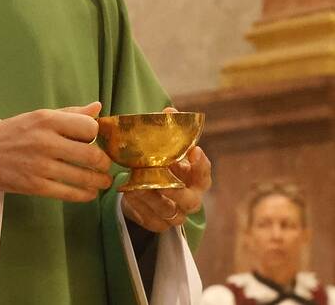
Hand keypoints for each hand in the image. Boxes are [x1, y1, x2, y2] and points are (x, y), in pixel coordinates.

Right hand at [0, 101, 113, 202]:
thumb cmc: (15, 132)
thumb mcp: (40, 116)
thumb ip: (70, 113)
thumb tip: (97, 109)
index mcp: (48, 120)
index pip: (89, 127)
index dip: (96, 135)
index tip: (95, 140)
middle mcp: (46, 142)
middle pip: (91, 155)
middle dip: (104, 163)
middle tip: (106, 165)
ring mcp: (41, 166)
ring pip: (84, 177)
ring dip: (100, 181)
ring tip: (103, 181)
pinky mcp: (36, 186)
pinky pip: (69, 193)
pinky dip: (85, 195)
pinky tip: (89, 192)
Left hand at [121, 107, 211, 232]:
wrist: (151, 190)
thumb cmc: (165, 166)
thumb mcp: (170, 151)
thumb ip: (171, 131)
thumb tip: (169, 110)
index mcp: (197, 180)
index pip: (205, 175)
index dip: (201, 165)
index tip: (194, 151)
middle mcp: (190, 200)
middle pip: (190, 201)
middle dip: (175, 191)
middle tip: (161, 180)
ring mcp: (175, 215)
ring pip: (167, 211)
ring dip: (151, 198)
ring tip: (136, 185)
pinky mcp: (158, 224)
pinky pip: (150, 219)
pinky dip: (139, 207)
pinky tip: (128, 193)